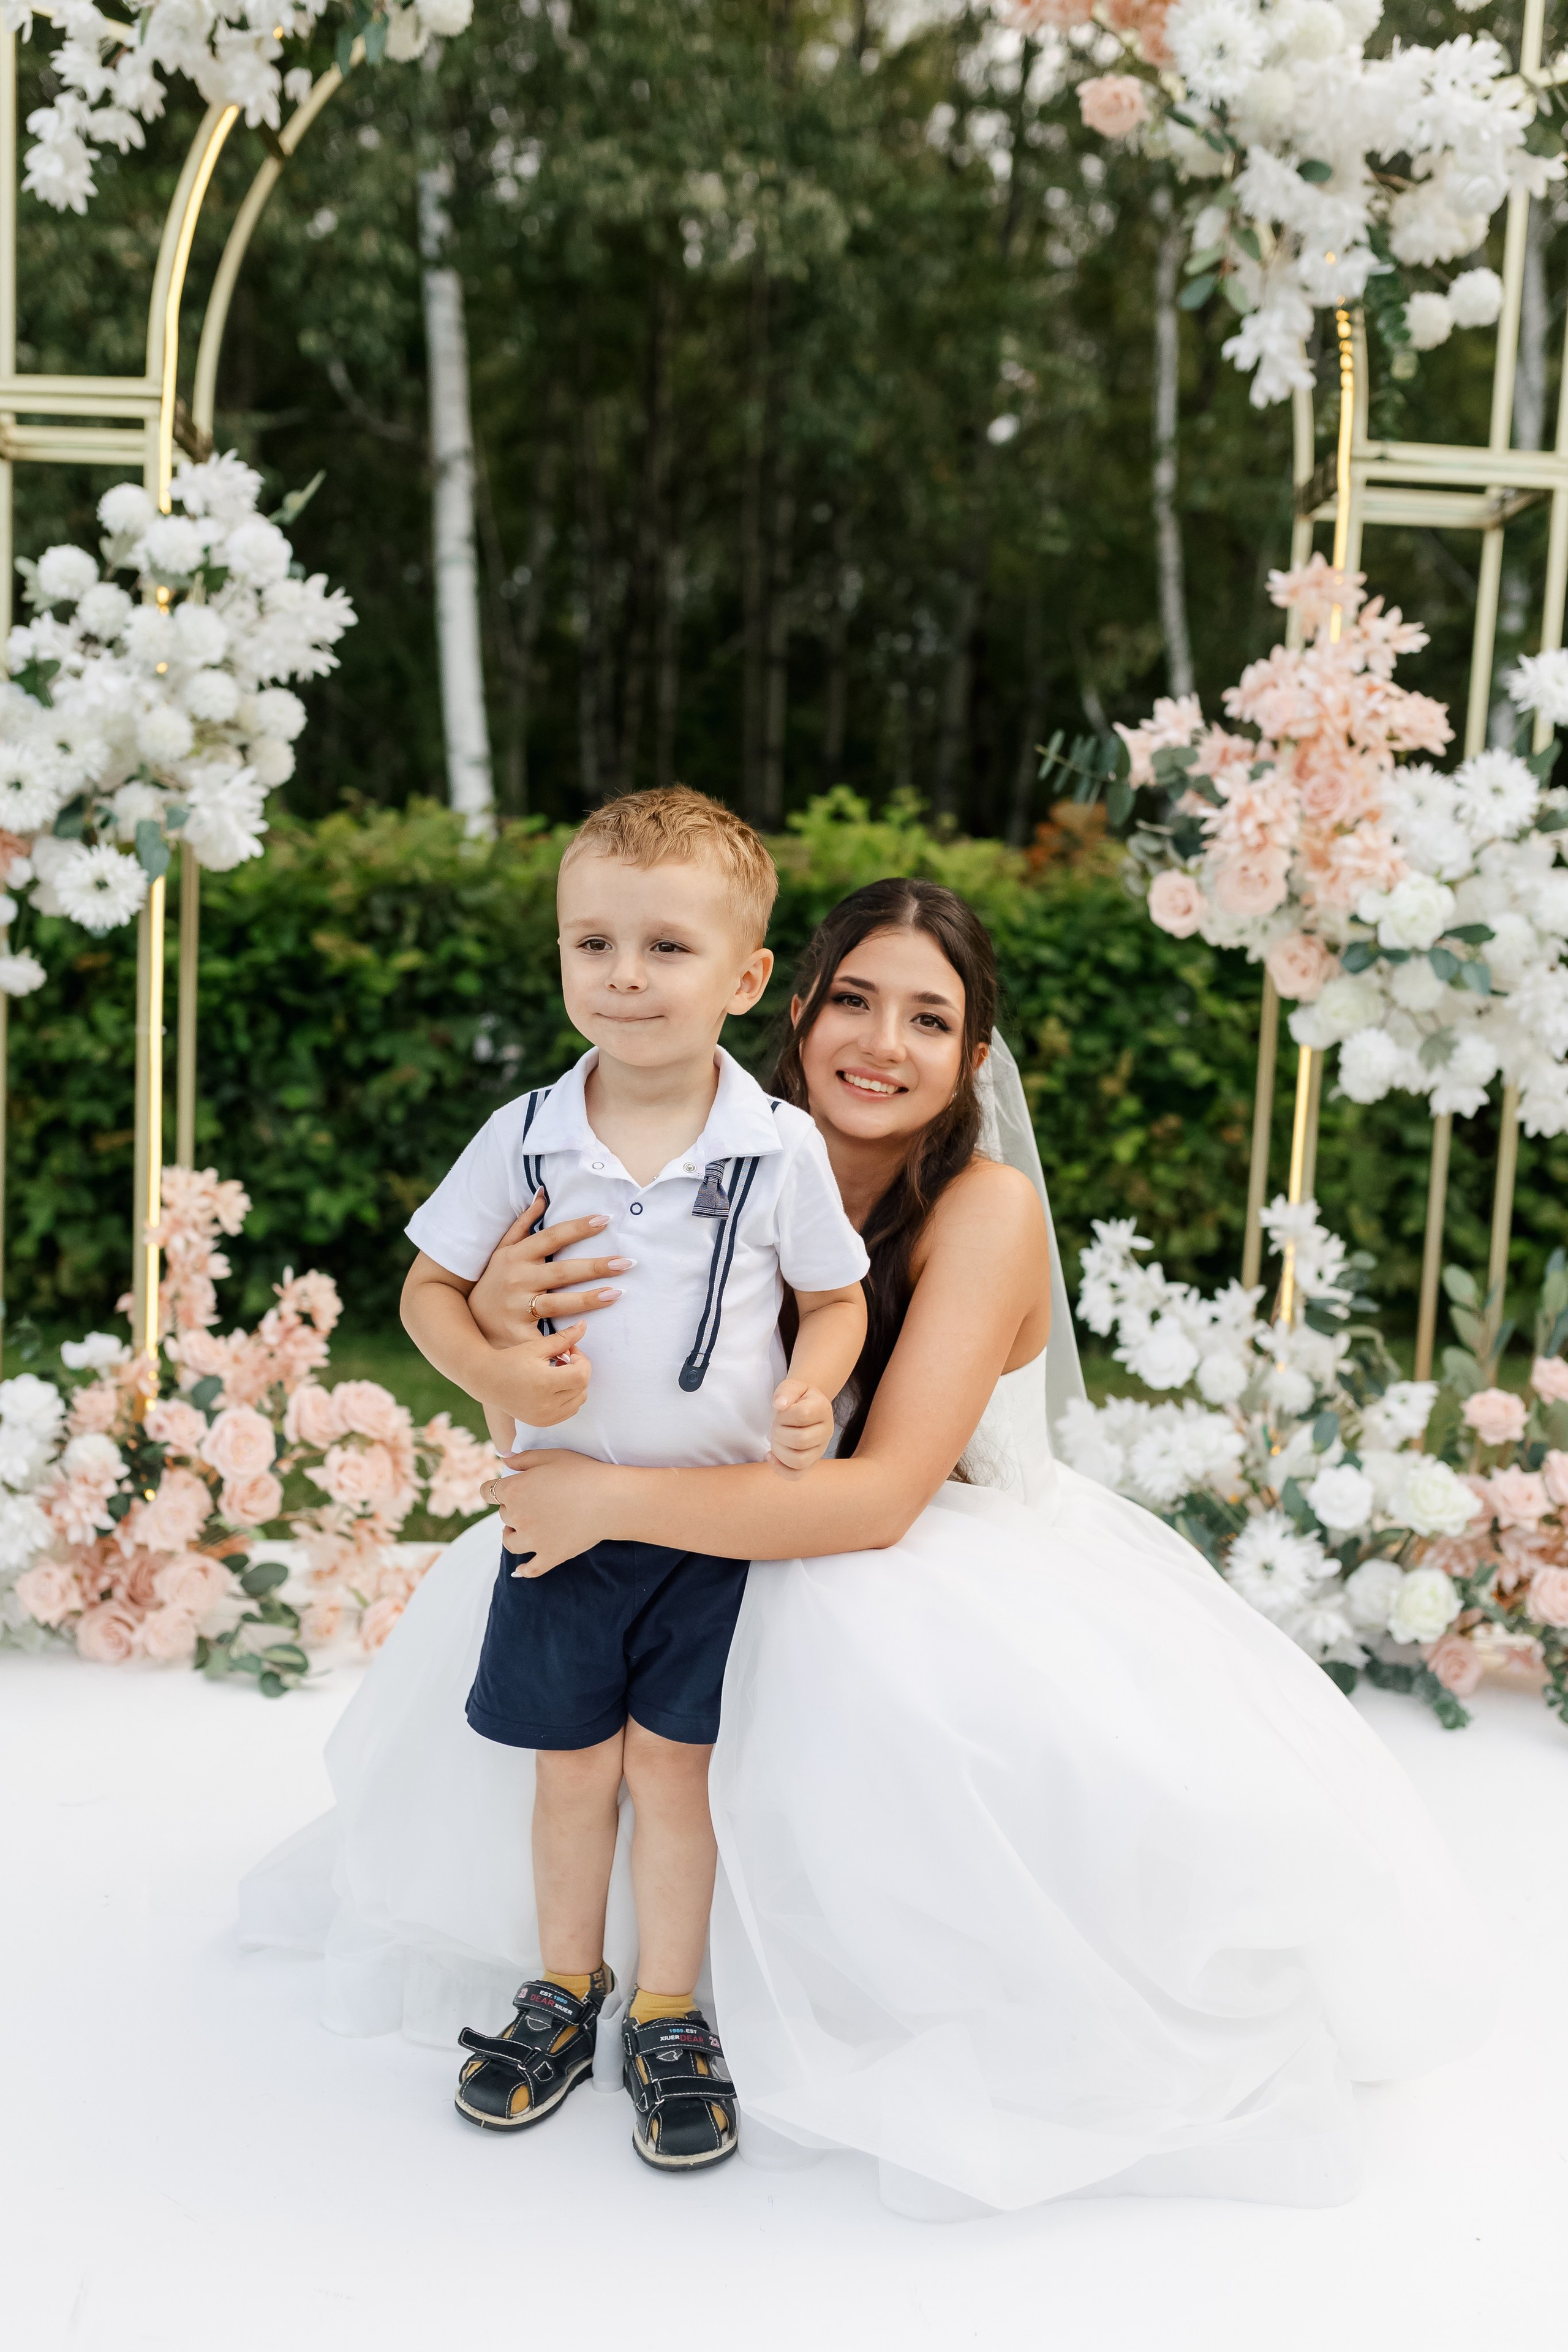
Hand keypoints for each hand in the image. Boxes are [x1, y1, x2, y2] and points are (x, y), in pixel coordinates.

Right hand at [469, 1192, 634, 1349]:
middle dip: (596, 1266)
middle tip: (626, 1262)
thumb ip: (523, 1224)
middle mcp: (517, 1279)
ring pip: (559, 1302)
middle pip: (562, 1270)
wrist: (467, 1321)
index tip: (606, 1219)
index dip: (578, 1227)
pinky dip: (568, 1333)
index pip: (552, 1237)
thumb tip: (543, 1194)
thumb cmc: (493, 1281)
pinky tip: (588, 1330)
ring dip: (589, 1299)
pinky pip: (548, 1333)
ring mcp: (517, 1306)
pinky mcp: (519, 1332)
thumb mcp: (502, 1250)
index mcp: (516, 1255)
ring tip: (617, 1293)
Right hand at [485, 1325, 593, 1428]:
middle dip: (579, 1370)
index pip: (582, 1375)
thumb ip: (563, 1338)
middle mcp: (546, 1405)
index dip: (582, 1360)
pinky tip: (555, 1386)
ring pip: (579, 1400)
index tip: (569, 1351)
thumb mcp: (536, 1346)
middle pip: (582, 1387)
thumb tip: (584, 1325)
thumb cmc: (511, 1359)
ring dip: (576, 1385)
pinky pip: (569, 1410)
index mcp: (544, 1383)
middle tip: (563, 1359)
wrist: (487, 1381)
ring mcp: (545, 1417)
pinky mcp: (543, 1423)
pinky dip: (569, 1398)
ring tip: (558, 1373)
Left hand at [495, 1450, 618, 1577]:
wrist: (610, 1499)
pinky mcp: (549, 1556)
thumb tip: (504, 1460)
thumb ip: (523, 1459)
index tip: (500, 1489)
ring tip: (518, 1531)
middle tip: (531, 1502)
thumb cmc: (583, 1472)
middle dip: (511, 1507)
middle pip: (502, 1515)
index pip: (487, 1492)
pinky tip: (520, 1570)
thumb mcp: (551, 1456)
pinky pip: (530, 1569)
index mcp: (514, 1490)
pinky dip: (523, 1570)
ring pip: (509, 1542)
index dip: (493, 1489)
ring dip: (511, 1535)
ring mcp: (533, 1540)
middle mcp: (518, 1517)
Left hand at [767, 1379, 834, 1475]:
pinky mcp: (812, 1462)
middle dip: (779, 1433)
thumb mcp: (792, 1386)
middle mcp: (827, 1431)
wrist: (807, 1406)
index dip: (784, 1414)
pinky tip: (771, 1455)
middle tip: (776, 1425)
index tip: (780, 1410)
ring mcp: (820, 1449)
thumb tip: (779, 1404)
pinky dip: (780, 1469)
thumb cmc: (797, 1397)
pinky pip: (797, 1475)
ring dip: (778, 1450)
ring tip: (775, 1439)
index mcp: (823, 1409)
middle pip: (800, 1440)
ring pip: (799, 1460)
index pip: (801, 1415)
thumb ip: (785, 1391)